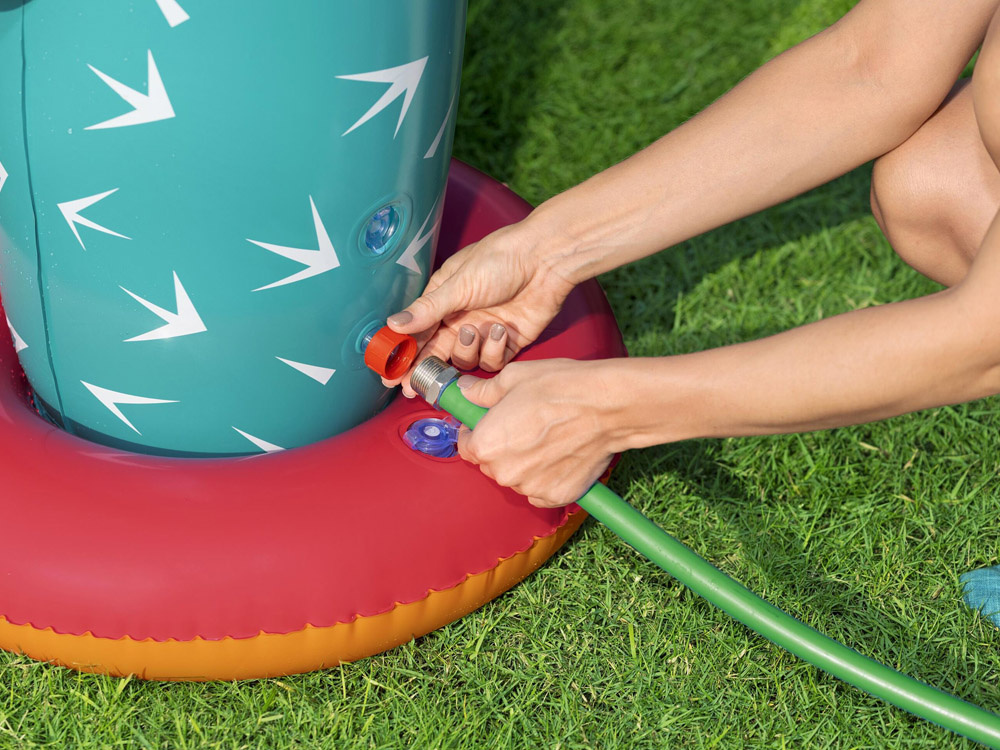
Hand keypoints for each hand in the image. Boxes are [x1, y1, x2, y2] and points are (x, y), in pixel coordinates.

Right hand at [384, 220, 575, 395]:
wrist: (544, 261)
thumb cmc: (499, 261)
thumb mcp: (457, 285)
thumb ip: (426, 311)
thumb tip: (392, 325)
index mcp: (444, 301)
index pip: (417, 333)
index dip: (403, 354)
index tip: (390, 376)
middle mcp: (461, 319)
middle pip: (437, 353)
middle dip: (425, 370)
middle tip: (413, 387)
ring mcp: (484, 332)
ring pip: (464, 361)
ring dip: (467, 350)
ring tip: (475, 330)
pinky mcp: (507, 343)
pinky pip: (492, 361)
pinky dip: (494, 349)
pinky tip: (501, 329)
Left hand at [454, 358, 627, 507]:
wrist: (608, 406)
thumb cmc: (561, 387)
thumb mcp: (514, 378)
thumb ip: (483, 391)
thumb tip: (465, 392)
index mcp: (486, 444)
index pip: (466, 446)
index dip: (475, 431)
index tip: (488, 422)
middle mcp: (504, 472)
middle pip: (491, 464)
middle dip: (502, 447)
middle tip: (525, 425)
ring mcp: (531, 488)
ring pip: (517, 477)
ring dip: (525, 463)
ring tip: (548, 438)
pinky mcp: (557, 496)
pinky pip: (541, 490)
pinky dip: (547, 477)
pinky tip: (560, 454)